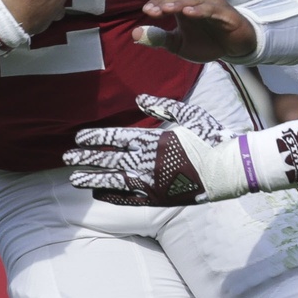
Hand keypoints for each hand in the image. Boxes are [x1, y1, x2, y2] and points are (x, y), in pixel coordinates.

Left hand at [65, 96, 238, 205]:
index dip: (94, 138)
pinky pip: (129, 198)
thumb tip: (139, 99)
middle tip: (66, 157)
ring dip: (92, 177)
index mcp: (153, 139)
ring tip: (74, 178)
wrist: (230, 168)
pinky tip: (98, 192)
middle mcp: (147, 161)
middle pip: (109, 159)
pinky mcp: (160, 197)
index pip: (114, 138)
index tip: (78, 138)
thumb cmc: (212, 137)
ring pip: (114, 179)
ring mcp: (152, 182)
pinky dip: (113, 195)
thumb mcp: (189, 113)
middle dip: (86, 158)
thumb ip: (162, 106)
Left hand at [132, 0, 256, 62]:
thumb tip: (135, 34)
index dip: (157, 2)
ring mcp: (212, 4)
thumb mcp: (179, 45)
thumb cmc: (207, 42)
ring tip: (168, 10)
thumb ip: (159, 38)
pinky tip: (190, 14)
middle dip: (164, 3)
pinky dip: (200, 10)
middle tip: (152, 11)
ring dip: (180, 4)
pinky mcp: (225, 12)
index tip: (146, 12)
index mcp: (184, 4)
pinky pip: (211, 8)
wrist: (235, 48)